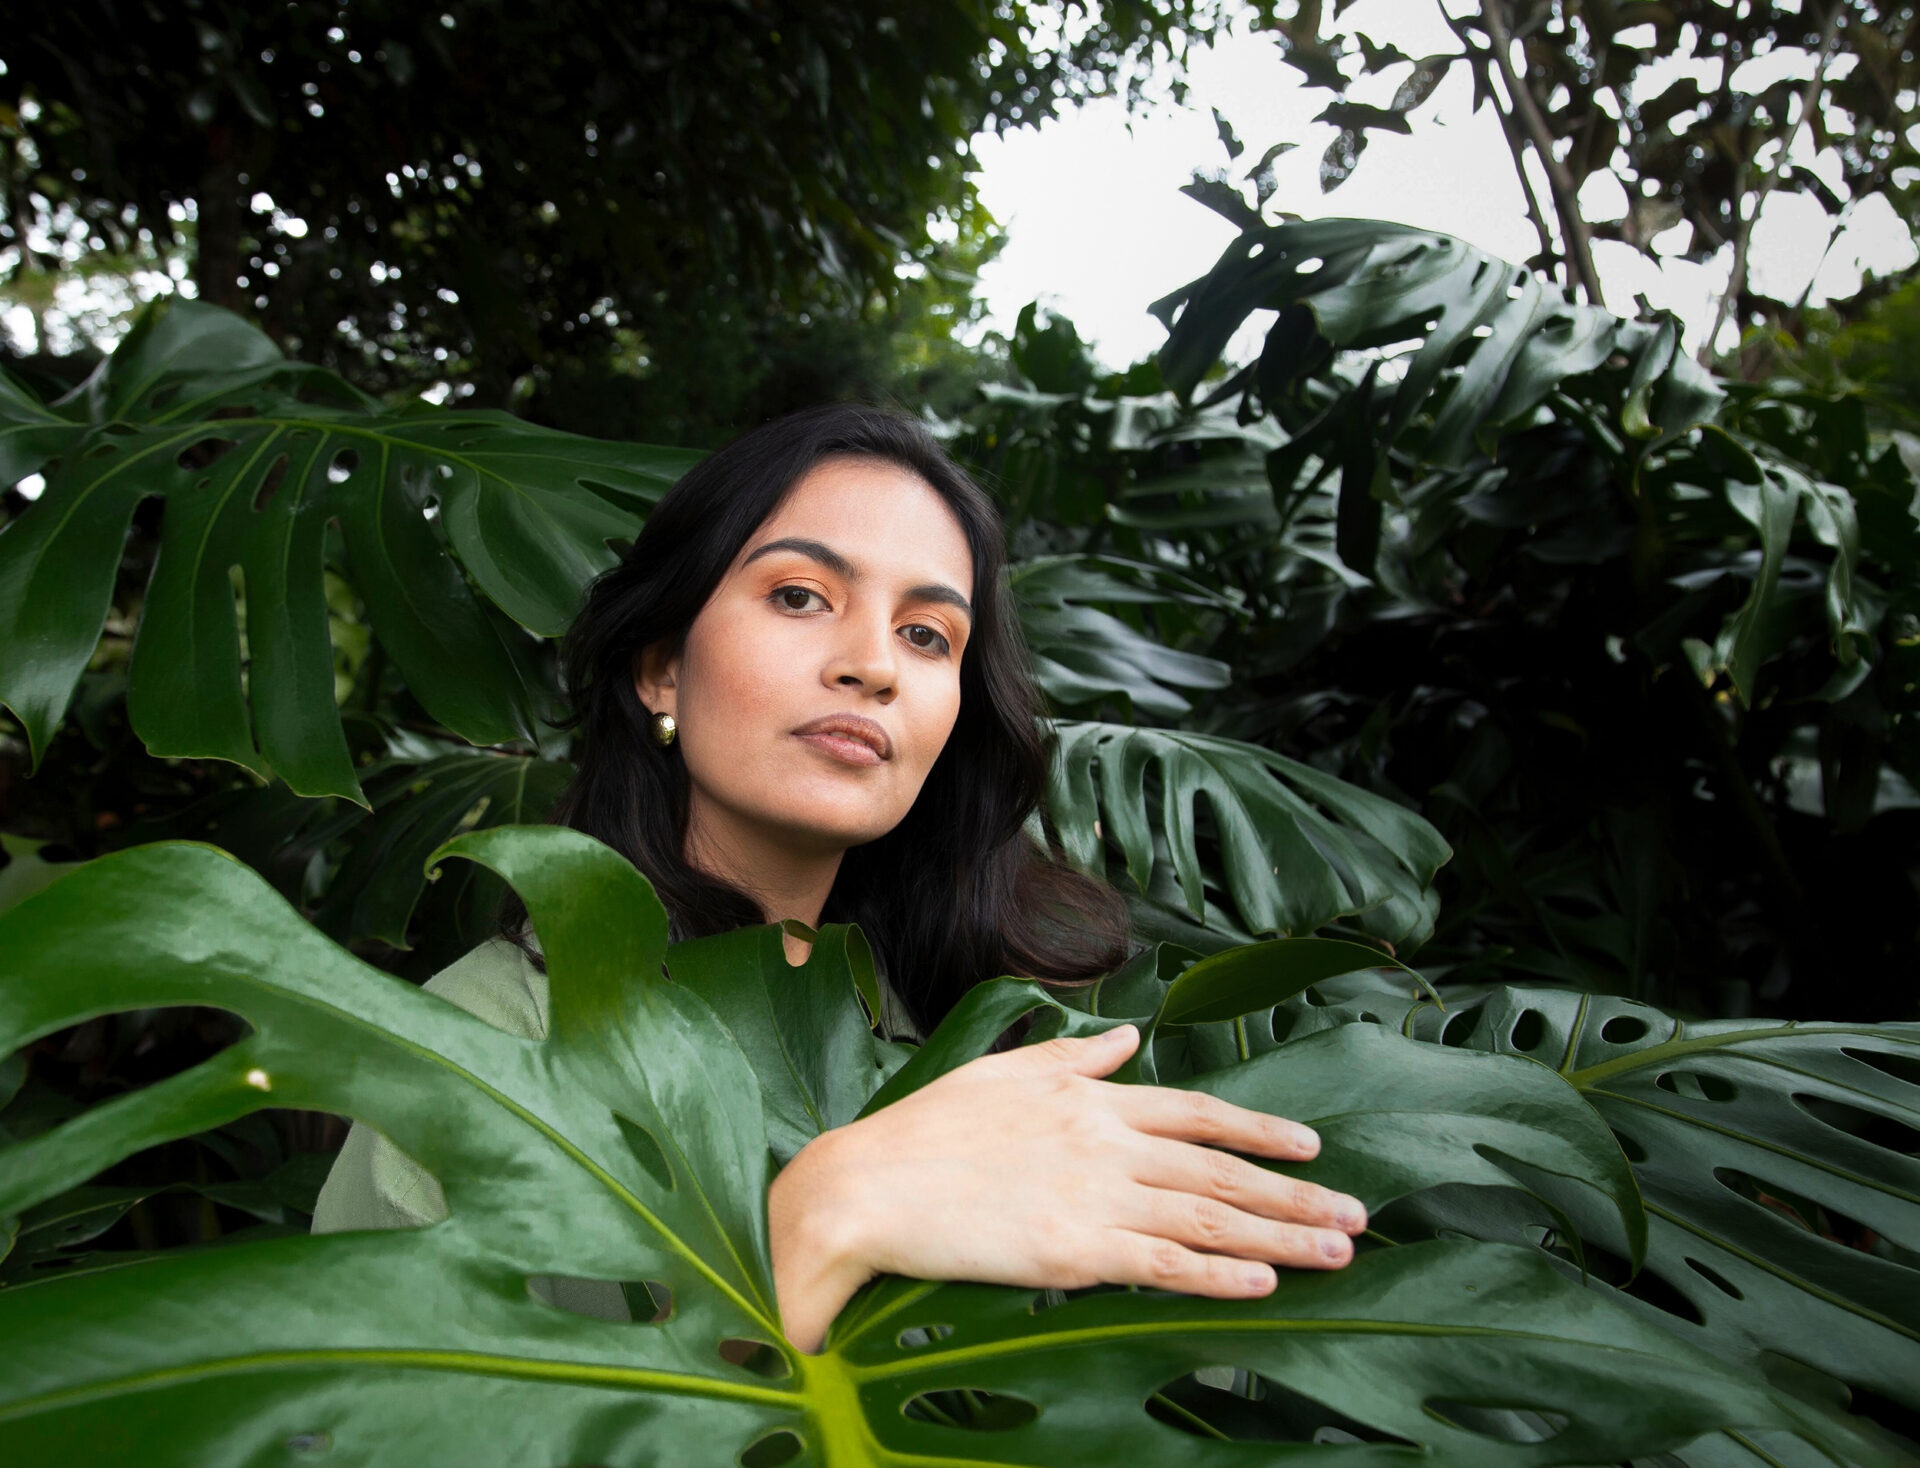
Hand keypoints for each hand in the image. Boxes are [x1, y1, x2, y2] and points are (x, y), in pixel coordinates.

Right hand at [767, 1023, 1366, 1352]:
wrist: (868, 1184)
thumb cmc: (927, 1129)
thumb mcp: (1007, 1071)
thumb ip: (1078, 1056)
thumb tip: (1130, 1036)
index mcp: (1091, 1100)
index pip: (1197, 1113)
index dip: (1260, 1131)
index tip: (1313, 1148)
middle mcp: (1106, 1144)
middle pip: (1221, 1171)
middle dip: (1296, 1193)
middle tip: (1356, 1214)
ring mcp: (1094, 1198)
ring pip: (1208, 1218)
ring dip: (1281, 1234)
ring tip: (1337, 1250)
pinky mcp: (1072, 1253)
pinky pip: (1163, 1265)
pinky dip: (1219, 1274)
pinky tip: (1265, 1281)